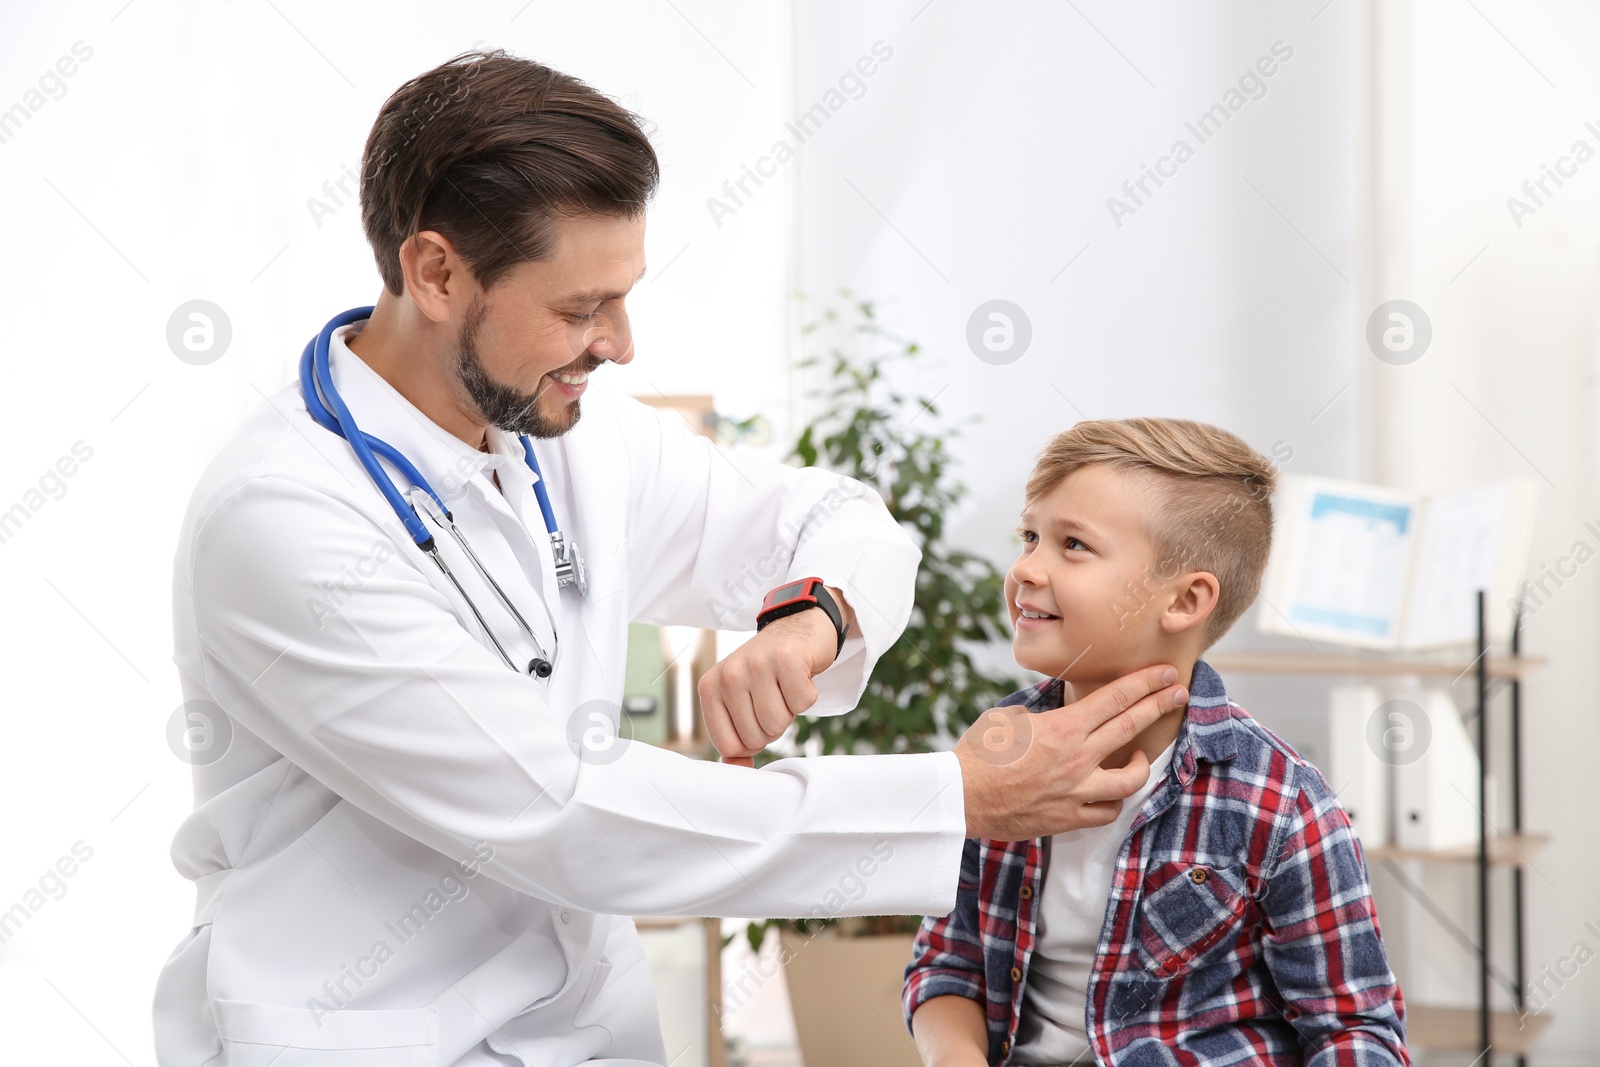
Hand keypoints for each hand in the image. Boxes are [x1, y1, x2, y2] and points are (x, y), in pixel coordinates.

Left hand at [700, 587, 851, 766]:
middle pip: (756, 738)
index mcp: (710, 687)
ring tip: (785, 685)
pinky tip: (800, 675)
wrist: (796, 627)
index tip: (756, 714)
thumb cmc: (767, 672)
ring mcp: (757, 664)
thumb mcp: (739, 701)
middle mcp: (729, 674)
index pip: (728, 745)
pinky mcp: (787, 657)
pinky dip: (807, 695)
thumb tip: (738, 768)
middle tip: (774, 695)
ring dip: (790, 710)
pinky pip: (803, 703)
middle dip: (773, 724)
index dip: (750, 740)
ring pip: (779, 724)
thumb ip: (734, 738)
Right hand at [954, 664, 1188, 839]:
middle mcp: (1077, 758)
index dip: (1144, 683)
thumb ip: (1040, 717)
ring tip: (1141, 754)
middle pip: (1131, 727)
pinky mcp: (1068, 817)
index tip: (1164, 673)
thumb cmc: (978, 752)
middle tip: (1177, 691)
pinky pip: (1107, 810)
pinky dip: (1113, 800)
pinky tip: (1110, 791)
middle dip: (1159, 704)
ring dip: (1142, 762)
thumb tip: (1051, 719)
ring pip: (1131, 778)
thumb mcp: (1008, 718)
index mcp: (1063, 727)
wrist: (960, 797)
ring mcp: (1076, 791)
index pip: (1115, 699)